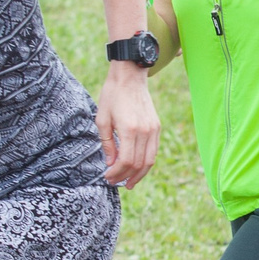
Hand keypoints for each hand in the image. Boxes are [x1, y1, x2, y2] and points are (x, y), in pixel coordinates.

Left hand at [96, 65, 160, 187]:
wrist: (129, 76)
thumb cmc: (112, 96)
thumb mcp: (102, 120)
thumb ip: (107, 144)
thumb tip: (111, 164)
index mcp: (129, 129)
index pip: (126, 161)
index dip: (117, 173)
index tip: (107, 177)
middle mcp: (144, 131)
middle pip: (138, 164)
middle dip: (125, 177)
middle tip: (114, 182)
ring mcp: (153, 129)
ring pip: (149, 161)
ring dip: (139, 175)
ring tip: (128, 183)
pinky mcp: (156, 127)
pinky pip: (153, 151)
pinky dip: (145, 163)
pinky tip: (136, 168)